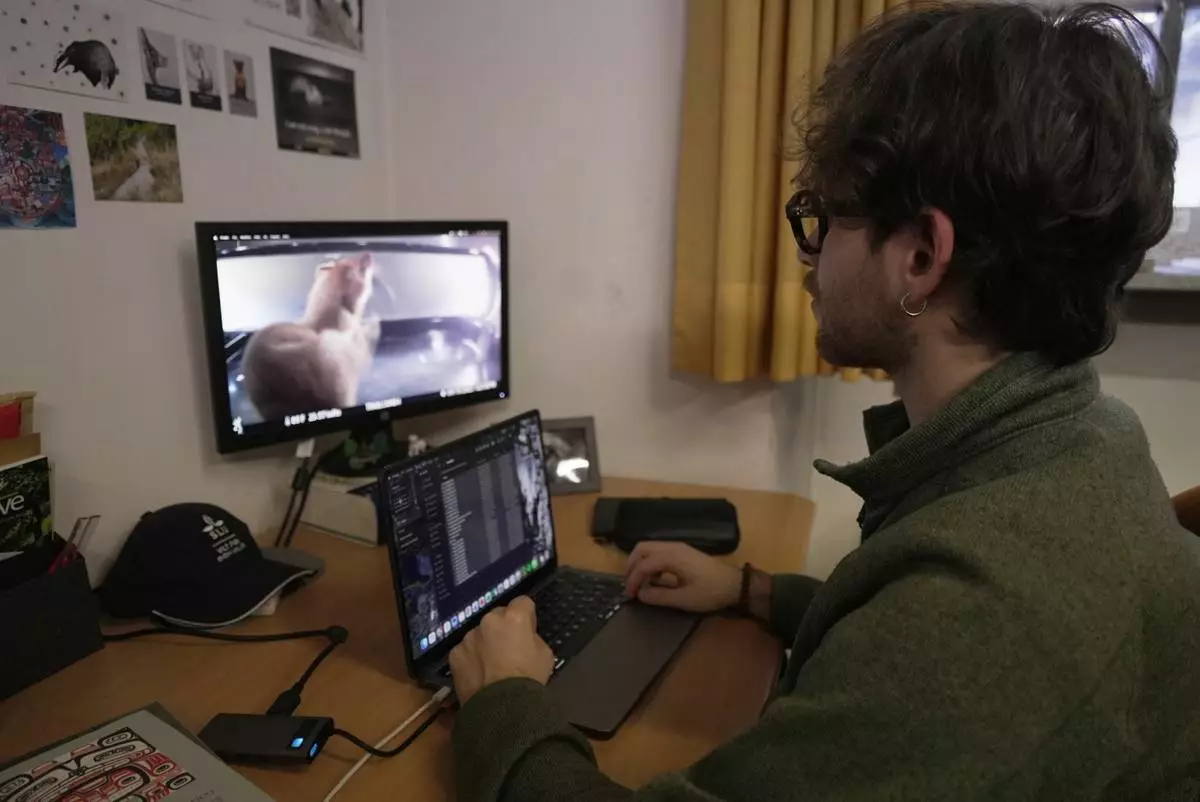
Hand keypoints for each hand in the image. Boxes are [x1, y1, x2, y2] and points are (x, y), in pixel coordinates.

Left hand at [449, 596, 554, 705]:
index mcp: (514, 618)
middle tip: (508, 648)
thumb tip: (525, 637)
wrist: (502, 708)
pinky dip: (471, 657)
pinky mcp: (455, 653)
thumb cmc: (529, 679)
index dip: (527, 615)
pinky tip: (478, 673)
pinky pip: (466, 650)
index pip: (522, 602)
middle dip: (503, 627)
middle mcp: (488, 620)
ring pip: (480, 633)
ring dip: (486, 642)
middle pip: (498, 615)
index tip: (528, 628)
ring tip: (491, 664)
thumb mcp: (545, 654)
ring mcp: (469, 637)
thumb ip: (533, 638)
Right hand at [624, 541, 741, 612]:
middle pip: (642, 548)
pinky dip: (651, 562)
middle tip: (631, 585)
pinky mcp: (683, 551)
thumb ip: (660, 597)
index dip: (633, 580)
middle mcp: (673, 547)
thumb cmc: (711, 592)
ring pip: (650, 548)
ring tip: (642, 583)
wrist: (735, 584)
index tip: (630, 596)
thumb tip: (640, 595)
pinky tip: (656, 578)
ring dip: (641, 563)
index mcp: (672, 557)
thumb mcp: (684, 600)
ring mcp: (678, 547)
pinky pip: (659, 551)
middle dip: (632, 566)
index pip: (643, 564)